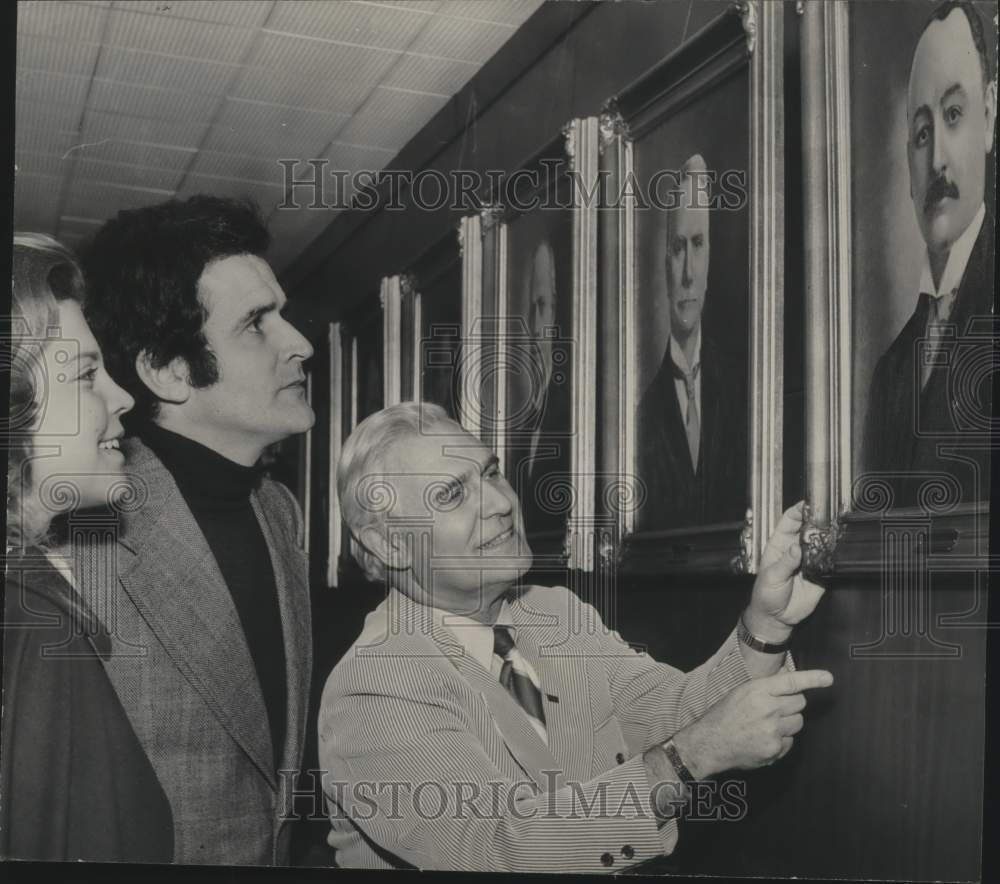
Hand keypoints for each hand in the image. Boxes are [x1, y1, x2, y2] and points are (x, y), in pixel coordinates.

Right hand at [670, 669, 833, 777]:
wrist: (710, 743)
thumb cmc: (725, 715)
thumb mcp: (741, 693)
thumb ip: (766, 687)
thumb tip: (789, 679)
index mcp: (757, 690)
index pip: (791, 682)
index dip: (812, 679)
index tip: (828, 678)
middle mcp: (767, 709)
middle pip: (799, 703)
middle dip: (791, 704)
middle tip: (775, 708)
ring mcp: (772, 730)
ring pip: (798, 722)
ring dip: (788, 722)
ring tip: (768, 725)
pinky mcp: (775, 749)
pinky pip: (790, 741)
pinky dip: (782, 740)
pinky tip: (764, 739)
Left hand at [747, 501, 825, 640]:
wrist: (776, 617)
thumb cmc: (766, 594)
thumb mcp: (772, 577)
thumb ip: (785, 563)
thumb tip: (796, 548)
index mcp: (779, 545)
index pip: (789, 522)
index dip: (798, 511)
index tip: (807, 504)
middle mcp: (795, 549)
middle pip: (808, 529)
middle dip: (817, 520)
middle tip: (826, 516)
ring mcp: (808, 560)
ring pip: (820, 543)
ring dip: (827, 537)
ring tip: (834, 530)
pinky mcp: (819, 573)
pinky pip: (828, 561)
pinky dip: (833, 556)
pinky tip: (838, 550)